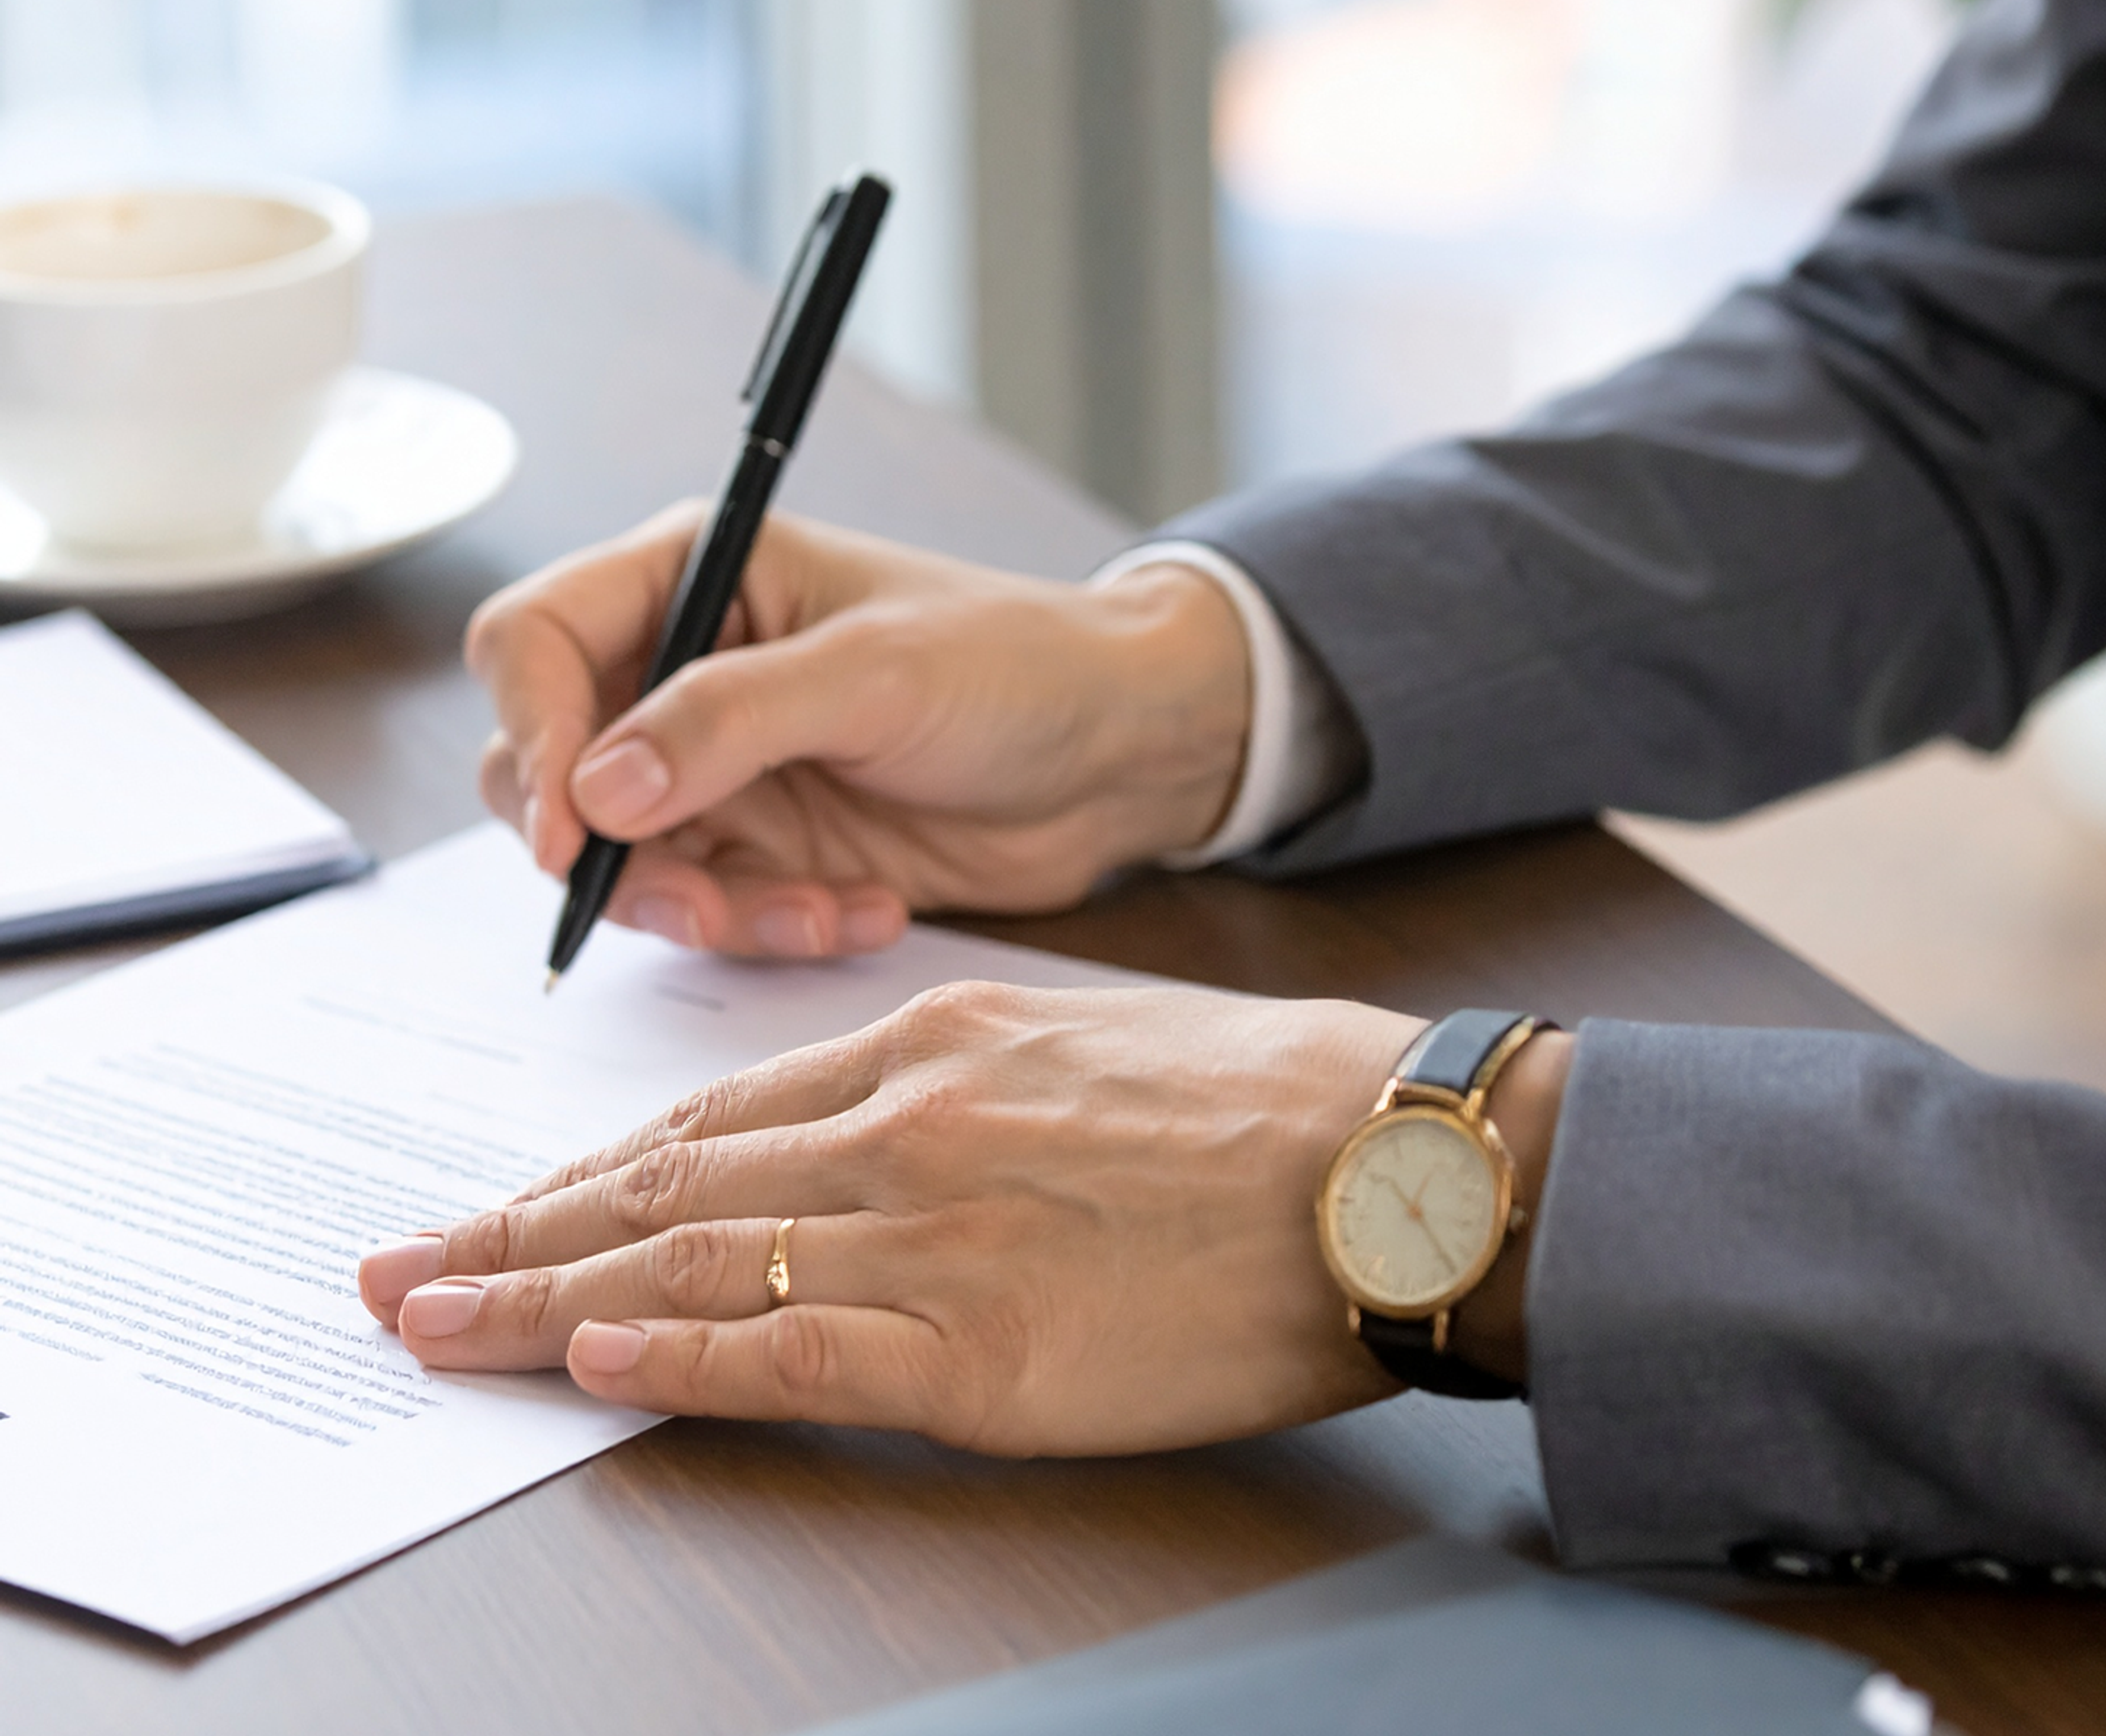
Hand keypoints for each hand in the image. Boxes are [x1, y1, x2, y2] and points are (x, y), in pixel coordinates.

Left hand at [358, 982, 1431, 1452]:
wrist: (1390, 1156)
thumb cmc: (1260, 1103)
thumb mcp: (1084, 1044)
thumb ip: (959, 1084)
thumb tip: (860, 1137)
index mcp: (937, 1043)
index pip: (718, 1112)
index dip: (594, 1167)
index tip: (511, 1201)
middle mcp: (911, 1125)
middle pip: (670, 1184)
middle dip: (519, 1232)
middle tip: (402, 1269)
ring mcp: (940, 1235)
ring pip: (695, 1264)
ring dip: (546, 1300)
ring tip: (435, 1326)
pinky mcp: (988, 1351)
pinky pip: (797, 1355)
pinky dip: (681, 1366)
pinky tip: (592, 1375)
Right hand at [467, 510, 1249, 958]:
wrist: (1119, 755)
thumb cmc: (1016, 665)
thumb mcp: (875, 676)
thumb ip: (726, 722)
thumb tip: (594, 789)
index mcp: (696, 578)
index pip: (534, 641)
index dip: (532, 734)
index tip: (573, 833)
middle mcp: (685, 672)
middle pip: (549, 769)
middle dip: (612, 852)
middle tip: (699, 899)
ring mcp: (719, 769)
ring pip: (624, 863)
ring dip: (707, 908)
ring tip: (817, 909)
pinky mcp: (764, 848)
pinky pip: (710, 910)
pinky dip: (772, 928)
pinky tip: (861, 911)